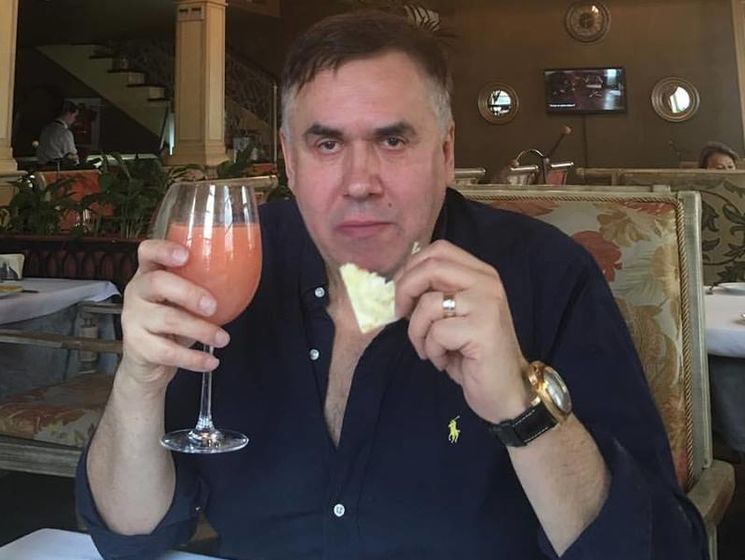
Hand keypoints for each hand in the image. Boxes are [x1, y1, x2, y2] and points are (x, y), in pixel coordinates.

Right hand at [119, 240, 230, 391]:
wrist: (148, 362)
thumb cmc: (171, 320)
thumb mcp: (183, 299)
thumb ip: (203, 286)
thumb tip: (244, 275)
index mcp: (149, 273)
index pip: (148, 251)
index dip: (164, 250)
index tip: (186, 255)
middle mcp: (137, 292)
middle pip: (157, 283)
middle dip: (188, 293)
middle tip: (213, 306)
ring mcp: (133, 319)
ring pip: (167, 319)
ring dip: (201, 330)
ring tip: (223, 339)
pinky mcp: (137, 346)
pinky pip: (168, 352)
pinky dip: (194, 359)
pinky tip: (211, 362)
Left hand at [395, 240, 531, 422]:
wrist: (506, 391)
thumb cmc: (474, 354)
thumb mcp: (453, 315)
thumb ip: (436, 293)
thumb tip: (399, 283)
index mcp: (481, 274)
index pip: (439, 250)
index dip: (411, 268)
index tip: (402, 293)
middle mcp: (487, 283)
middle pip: (431, 267)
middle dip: (405, 290)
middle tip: (401, 315)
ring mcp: (487, 304)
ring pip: (428, 303)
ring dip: (417, 331)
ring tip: (430, 349)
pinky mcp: (482, 329)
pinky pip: (436, 332)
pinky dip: (431, 350)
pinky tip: (444, 361)